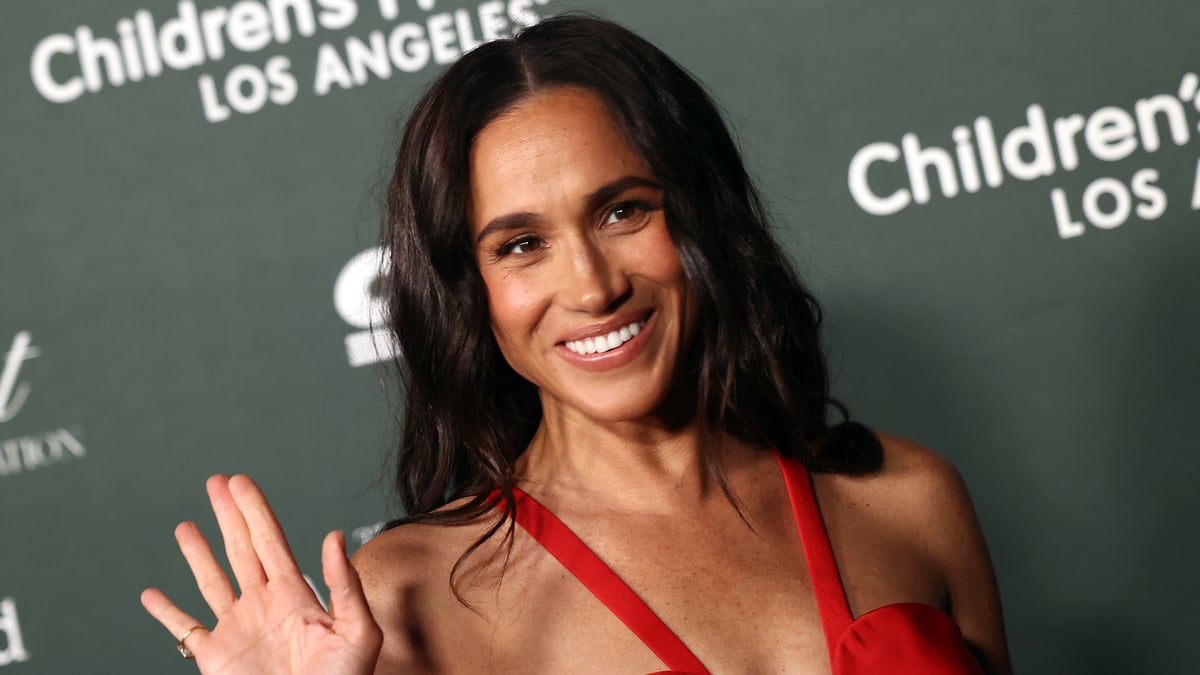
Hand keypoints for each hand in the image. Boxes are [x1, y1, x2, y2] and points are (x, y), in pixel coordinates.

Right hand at [141, 475, 382, 673]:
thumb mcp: (357, 632)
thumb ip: (345, 585)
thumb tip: (333, 536)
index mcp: (296, 595)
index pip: (271, 541)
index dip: (255, 510)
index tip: (240, 481)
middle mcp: (264, 605)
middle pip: (241, 549)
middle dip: (229, 515)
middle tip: (216, 480)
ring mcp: (238, 629)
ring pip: (212, 581)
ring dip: (197, 554)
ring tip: (185, 526)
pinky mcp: (216, 657)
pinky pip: (185, 630)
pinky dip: (166, 613)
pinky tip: (152, 594)